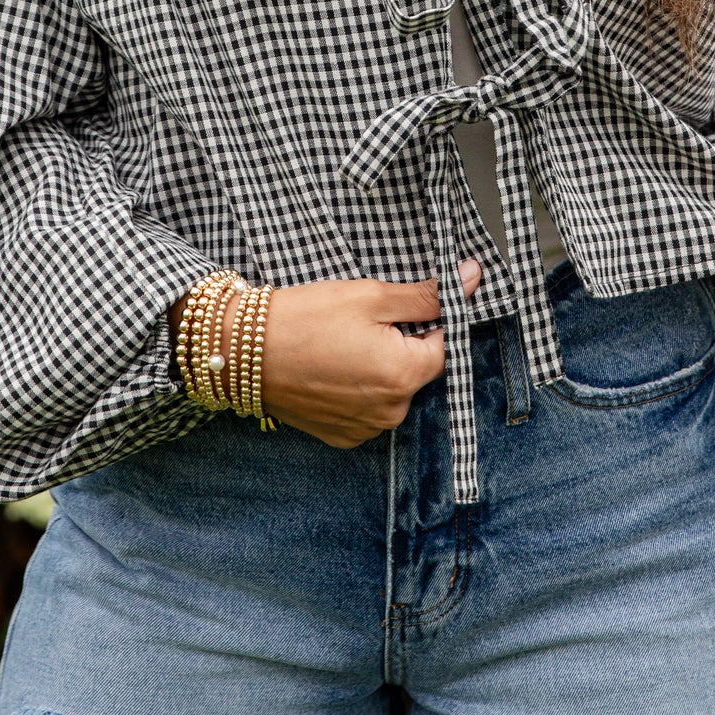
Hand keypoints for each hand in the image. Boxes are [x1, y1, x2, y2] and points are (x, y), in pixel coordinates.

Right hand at [171, 262, 480, 447]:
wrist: (243, 351)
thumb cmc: (305, 318)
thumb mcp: (371, 295)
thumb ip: (426, 294)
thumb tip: (472, 279)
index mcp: (405, 375)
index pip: (445, 344)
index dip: (430, 319)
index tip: (407, 304)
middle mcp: (391, 411)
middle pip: (418, 369)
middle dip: (401, 343)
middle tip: (364, 321)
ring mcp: (366, 428)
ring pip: (392, 389)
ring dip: (380, 367)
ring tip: (342, 342)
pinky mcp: (342, 436)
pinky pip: (368, 408)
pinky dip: (358, 388)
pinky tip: (332, 365)